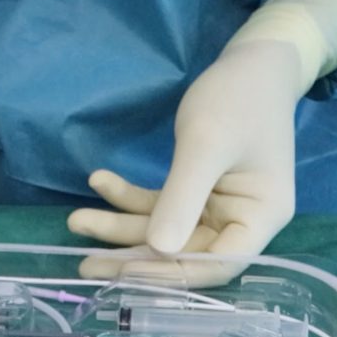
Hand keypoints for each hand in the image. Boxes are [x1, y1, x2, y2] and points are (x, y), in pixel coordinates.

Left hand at [68, 42, 300, 285]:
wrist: (250, 62)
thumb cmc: (237, 99)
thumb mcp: (206, 145)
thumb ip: (182, 198)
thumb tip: (157, 249)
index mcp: (260, 217)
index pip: (217, 265)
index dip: (171, 274)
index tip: (124, 272)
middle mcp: (240, 221)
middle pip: (183, 254)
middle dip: (132, 255)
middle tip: (84, 263)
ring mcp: (215, 209)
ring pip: (162, 230)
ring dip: (119, 226)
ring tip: (76, 221)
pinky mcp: (194, 193)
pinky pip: (156, 204)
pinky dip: (127, 197)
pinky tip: (99, 181)